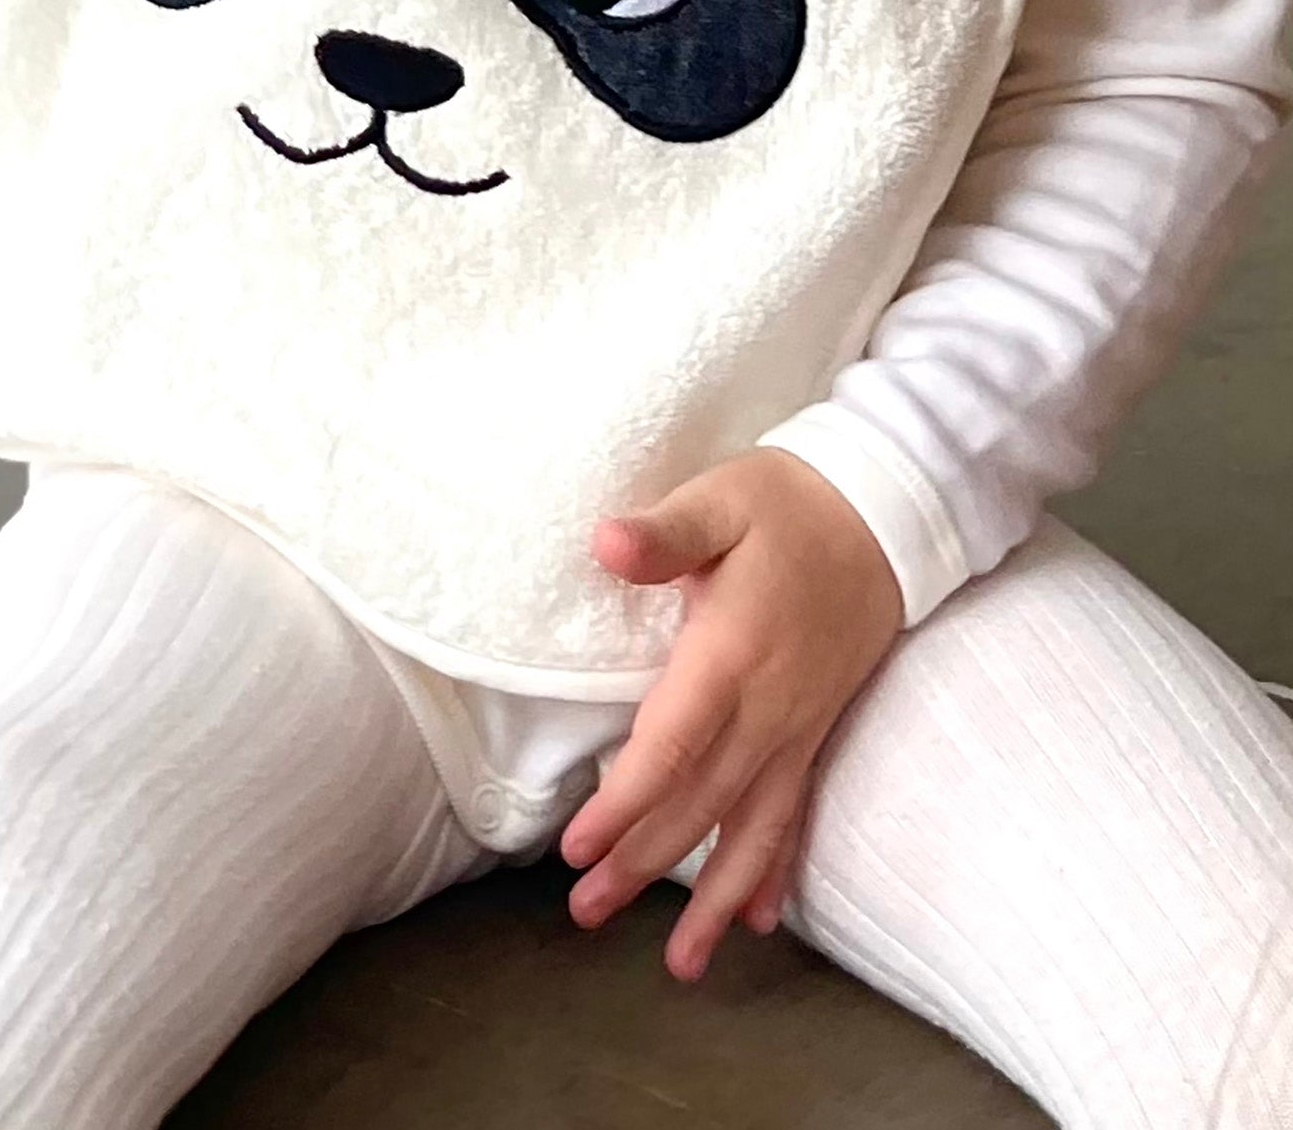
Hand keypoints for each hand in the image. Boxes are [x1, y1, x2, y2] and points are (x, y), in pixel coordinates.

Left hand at [559, 447, 903, 980]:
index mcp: (732, 653)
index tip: (578, 849)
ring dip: (711, 895)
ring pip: (751, 827)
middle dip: (642, 864)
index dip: (624, 803)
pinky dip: (774, 870)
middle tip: (586, 915)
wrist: (886, 514)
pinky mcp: (817, 729)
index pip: (671, 746)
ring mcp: (798, 726)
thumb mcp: (722, 499)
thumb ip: (666, 532)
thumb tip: (608, 543)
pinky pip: (795, 813)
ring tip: (680, 965)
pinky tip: (757, 920)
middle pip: (700, 803)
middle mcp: (768, 706)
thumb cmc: (789, 503)